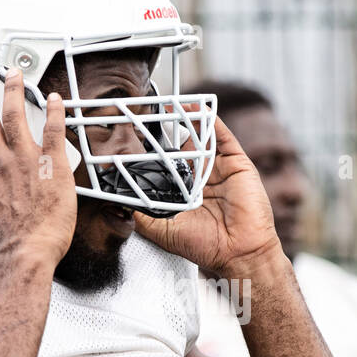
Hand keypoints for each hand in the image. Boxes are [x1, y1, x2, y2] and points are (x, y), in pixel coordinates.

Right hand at [0, 65, 76, 264]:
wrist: (26, 251)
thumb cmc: (10, 242)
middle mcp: (0, 162)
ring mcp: (25, 160)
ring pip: (14, 115)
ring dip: (12, 90)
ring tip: (14, 73)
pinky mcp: (51, 164)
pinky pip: (53, 130)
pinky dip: (54, 112)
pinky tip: (54, 98)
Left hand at [131, 113, 281, 277]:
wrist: (237, 252)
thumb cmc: (205, 247)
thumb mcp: (164, 231)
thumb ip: (143, 216)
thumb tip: (119, 204)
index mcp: (186, 195)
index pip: (167, 167)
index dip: (155, 153)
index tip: (138, 139)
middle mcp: (203, 181)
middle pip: (185, 148)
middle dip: (170, 131)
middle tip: (153, 114)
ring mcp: (221, 171)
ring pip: (202, 139)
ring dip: (189, 120)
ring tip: (174, 104)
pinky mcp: (238, 165)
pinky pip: (224, 138)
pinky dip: (212, 121)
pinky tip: (201, 108)